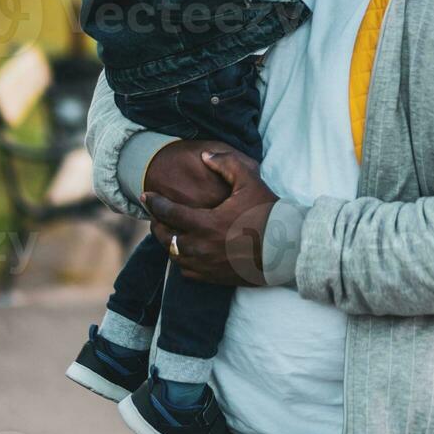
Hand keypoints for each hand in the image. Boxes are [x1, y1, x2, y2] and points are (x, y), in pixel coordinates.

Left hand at [144, 150, 276, 285]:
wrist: (287, 249)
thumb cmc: (269, 213)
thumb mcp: (250, 181)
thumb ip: (226, 163)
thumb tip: (204, 156)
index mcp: (206, 223)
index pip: (169, 213)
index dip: (154, 203)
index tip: (146, 196)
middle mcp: (202, 247)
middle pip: (165, 237)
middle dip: (157, 223)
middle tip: (156, 213)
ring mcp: (207, 265)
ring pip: (174, 255)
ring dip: (168, 242)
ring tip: (168, 230)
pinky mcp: (214, 278)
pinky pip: (187, 271)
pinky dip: (181, 259)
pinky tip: (185, 249)